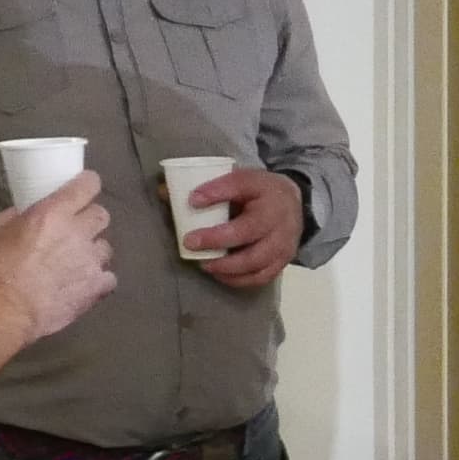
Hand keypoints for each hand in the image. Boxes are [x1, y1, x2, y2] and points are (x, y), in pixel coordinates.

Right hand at [0, 172, 114, 376]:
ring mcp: (91, 260)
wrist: (5, 311)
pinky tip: (85, 284)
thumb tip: (23, 212)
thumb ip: (12, 216)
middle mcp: (78, 232)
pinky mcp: (96, 287)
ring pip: (106, 247)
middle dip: (90, 218)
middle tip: (76, 228)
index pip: (88, 185)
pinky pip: (109, 277)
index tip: (83, 187)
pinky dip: (99, 279)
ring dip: (94, 250)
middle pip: (101, 214)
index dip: (88, 184)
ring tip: (78, 261)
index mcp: (53, 213)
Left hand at [179, 166, 305, 288]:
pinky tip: (220, 274)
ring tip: (204, 264)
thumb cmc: (258, 192)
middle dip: (217, 240)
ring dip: (227, 265)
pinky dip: (238, 279)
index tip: (192, 200)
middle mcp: (279, 217)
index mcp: (266, 189)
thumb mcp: (239, 180)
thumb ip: (206, 187)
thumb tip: (164, 193)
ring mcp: (284, 242)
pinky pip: (260, 276)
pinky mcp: (283, 261)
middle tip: (190, 243)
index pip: (240, 186)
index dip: (217, 193)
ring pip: (255, 260)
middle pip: (249, 231)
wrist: (294, 204)